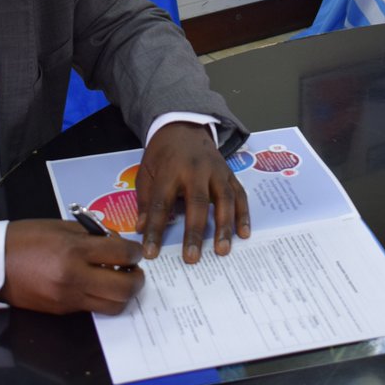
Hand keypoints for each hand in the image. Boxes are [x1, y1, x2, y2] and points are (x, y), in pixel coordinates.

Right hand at [0, 219, 143, 314]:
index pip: (121, 254)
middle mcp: (74, 278)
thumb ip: (93, 236)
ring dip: (122, 293)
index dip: (135, 252)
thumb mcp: (62, 227)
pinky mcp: (62, 311)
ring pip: (112, 305)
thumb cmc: (26, 237)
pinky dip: (101, 297)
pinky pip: (92, 307)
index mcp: (74, 251)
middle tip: (133, 270)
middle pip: (124, 288)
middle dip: (137, 279)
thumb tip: (117, 245)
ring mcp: (68, 298)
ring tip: (117, 279)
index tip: (134, 251)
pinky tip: (96, 284)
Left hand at [136, 122, 249, 262]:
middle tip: (192, 258)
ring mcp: (216, 171)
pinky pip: (239, 195)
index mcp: (170, 170)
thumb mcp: (145, 172)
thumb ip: (145, 201)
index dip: (156, 229)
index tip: (151, 253)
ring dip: (224, 226)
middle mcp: (195, 170)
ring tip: (223, 250)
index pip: (161, 203)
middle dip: (194, 232)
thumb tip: (141, 230)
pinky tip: (243, 234)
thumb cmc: (162, 155)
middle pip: (196, 203)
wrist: (184, 127)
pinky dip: (243, 214)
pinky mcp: (230, 174)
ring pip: (224, 199)